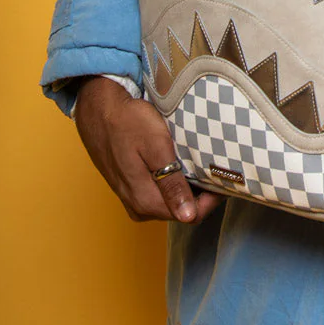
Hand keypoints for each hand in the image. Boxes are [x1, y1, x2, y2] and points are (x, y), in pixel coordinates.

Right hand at [73, 76, 221, 224]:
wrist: (98, 109)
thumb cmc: (128, 123)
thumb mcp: (155, 149)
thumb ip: (171, 184)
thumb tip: (187, 215)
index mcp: (145, 201)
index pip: (192, 215)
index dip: (212, 199)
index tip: (224, 178)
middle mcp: (138, 207)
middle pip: (182, 210)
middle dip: (202, 192)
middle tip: (215, 166)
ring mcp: (132, 198)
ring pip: (172, 201)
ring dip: (189, 186)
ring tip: (200, 162)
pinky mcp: (130, 187)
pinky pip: (159, 191)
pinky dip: (174, 180)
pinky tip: (180, 162)